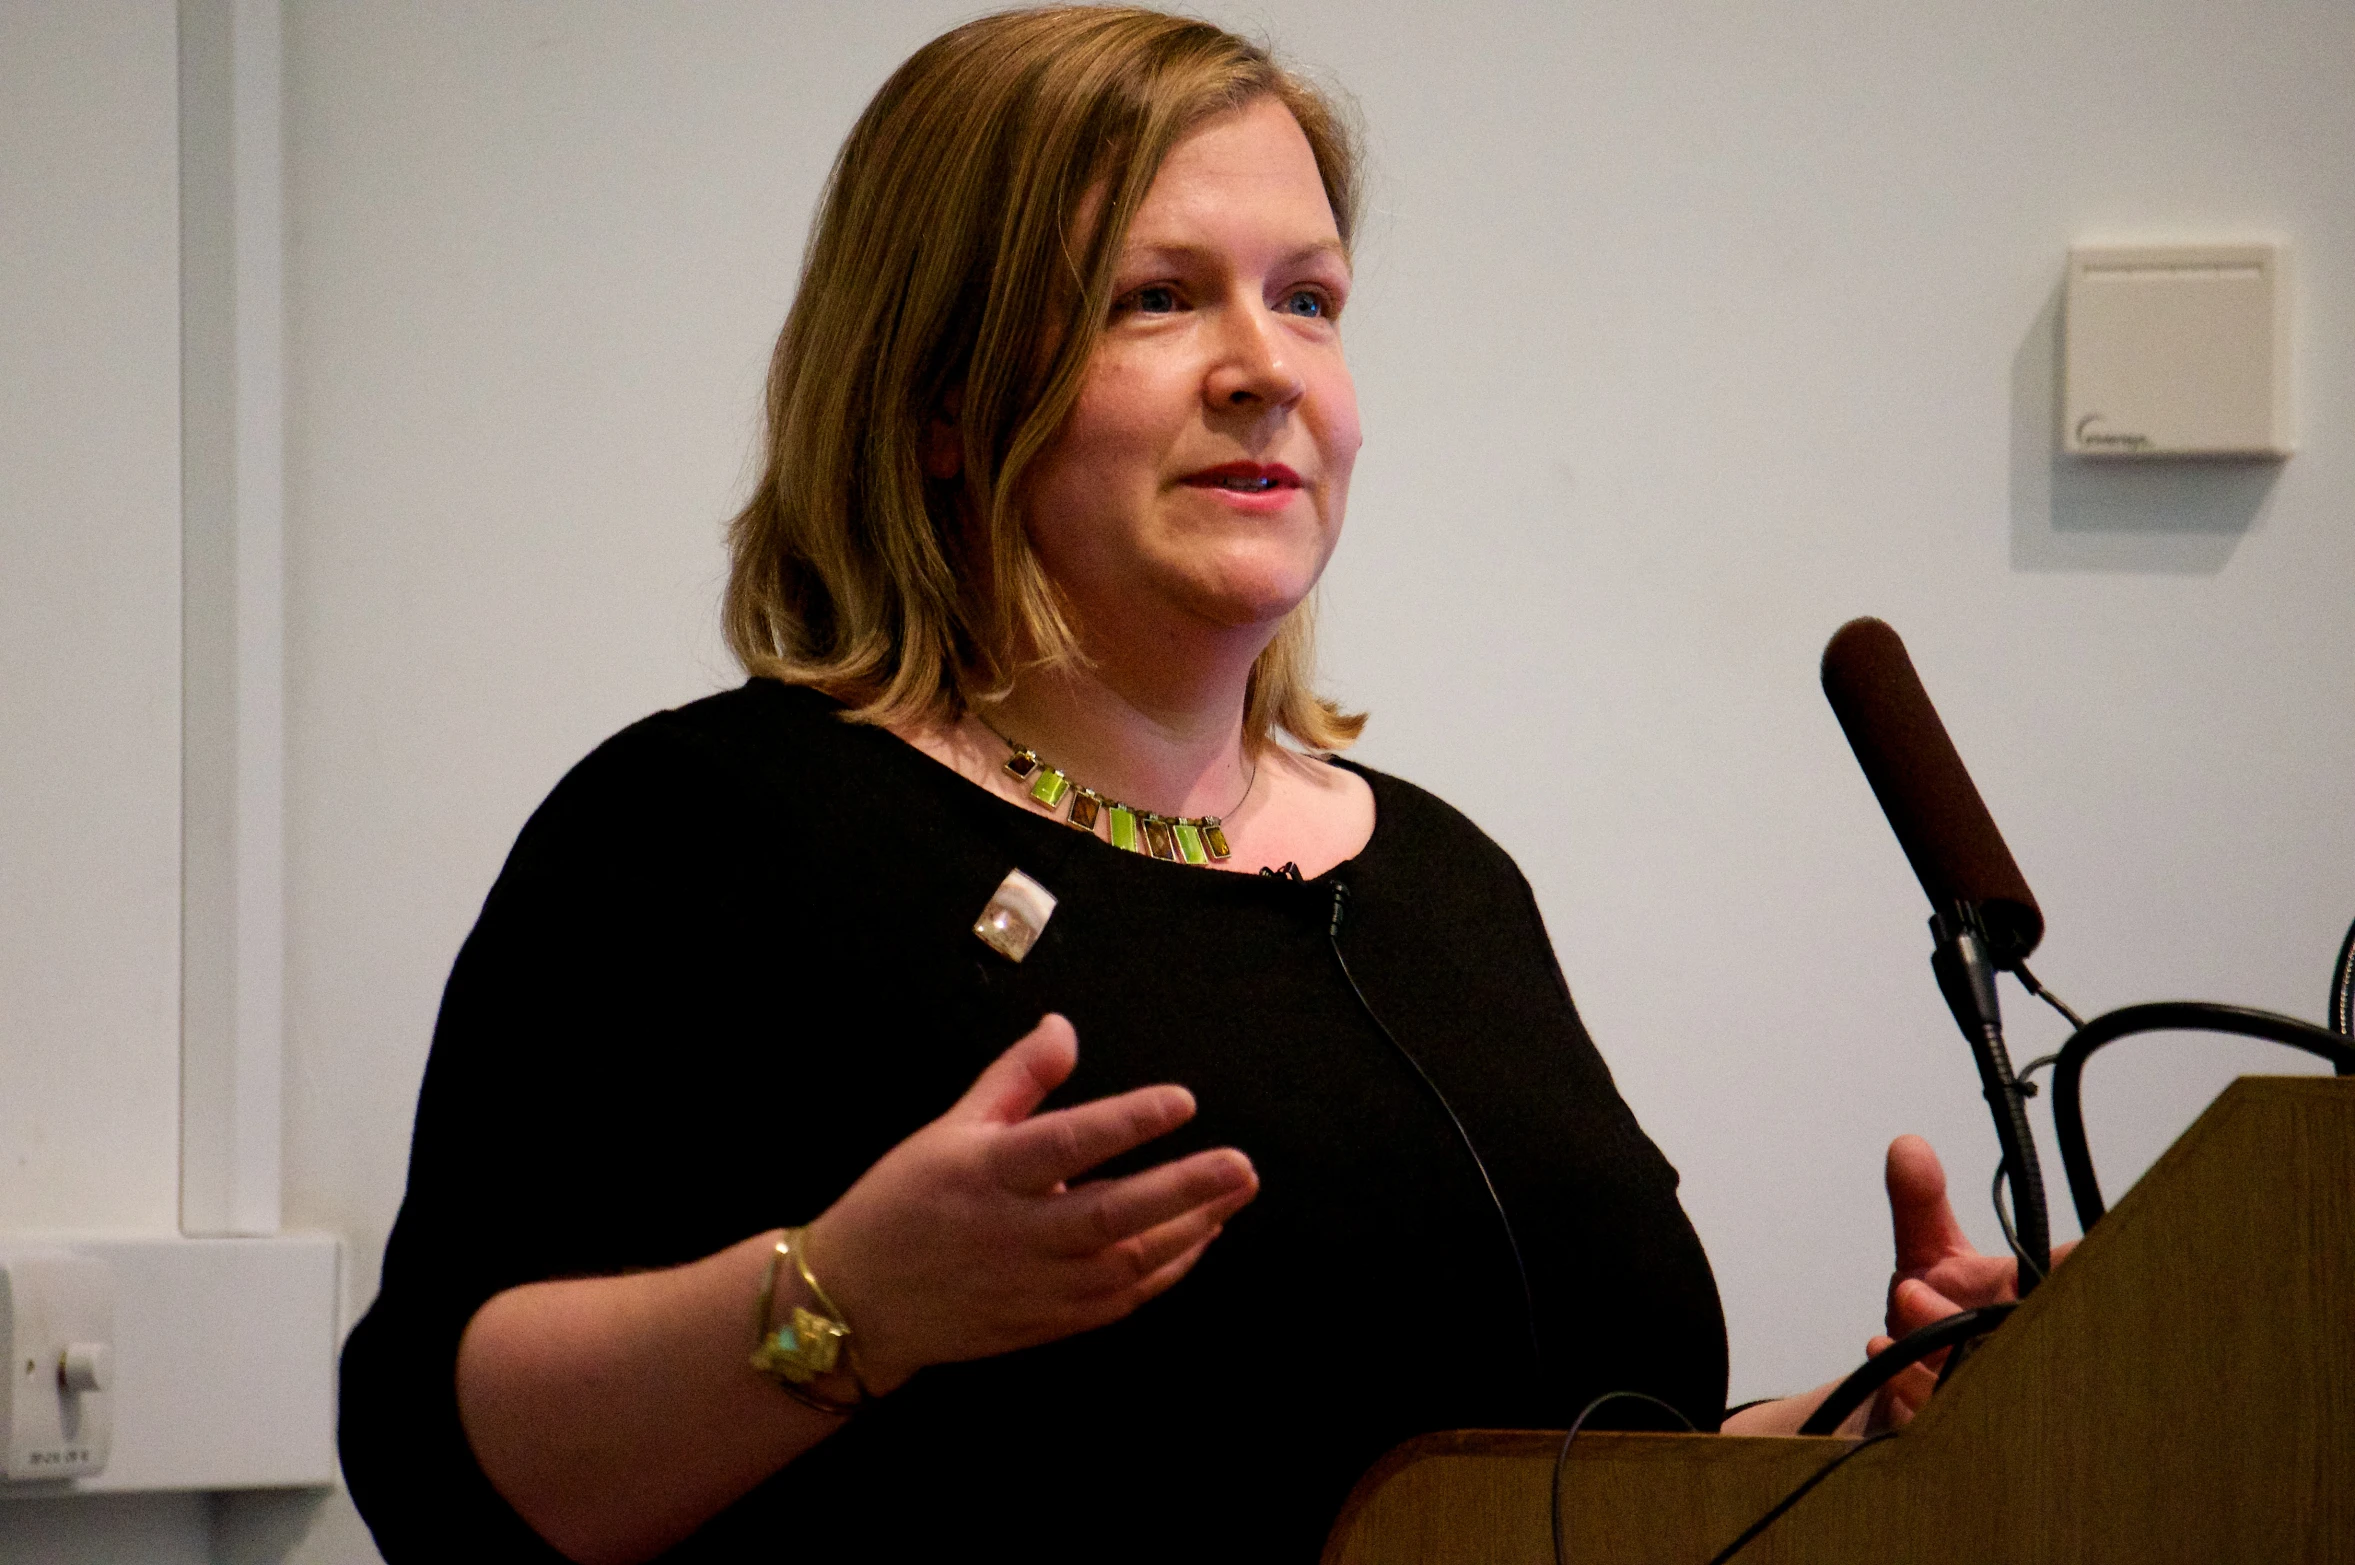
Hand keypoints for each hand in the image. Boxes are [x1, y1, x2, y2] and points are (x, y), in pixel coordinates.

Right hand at [801, 1014, 1257, 1394]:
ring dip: (1188, 1229)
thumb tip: (1064, 1027)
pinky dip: (1167, 1270)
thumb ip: (1017, 1078)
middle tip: (1240, 1165)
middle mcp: (1016, 1234)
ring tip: (1233, 1192)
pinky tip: (1200, 1237)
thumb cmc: (904, 1203)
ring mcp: (1035, 1287)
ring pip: (1126, 1264)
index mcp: (987, 1174)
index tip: (1182, 1100)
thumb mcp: (951, 1127)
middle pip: (1110, 1215)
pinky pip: (1120, 1300)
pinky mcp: (1048, 1324)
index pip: (1065, 1143)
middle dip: (1182, 1190)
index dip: (1126, 1122)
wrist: (856, 1304)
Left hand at [1861, 1135, 2073, 1428]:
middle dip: (1965, 1319)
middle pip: (2030, 1339)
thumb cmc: (1930, 1329)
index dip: (2088, 1271)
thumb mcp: (1926, 1259)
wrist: (1887, 1400)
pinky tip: (1886, 1367)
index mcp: (2037, 1302)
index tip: (2059, 1269)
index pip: (2083, 1280)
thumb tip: (1907, 1148)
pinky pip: (1950, 1425)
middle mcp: (2034, 1357)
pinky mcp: (1972, 1444)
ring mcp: (2008, 1403)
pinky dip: (1910, 1392)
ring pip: (1984, 1384)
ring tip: (1888, 1330)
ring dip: (1926, 1354)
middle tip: (1913, 1292)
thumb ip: (1919, 1205)